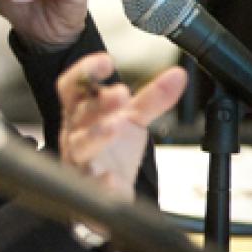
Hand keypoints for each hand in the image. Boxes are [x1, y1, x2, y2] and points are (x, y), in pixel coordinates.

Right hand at [56, 53, 186, 201]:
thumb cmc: (112, 151)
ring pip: (79, 146)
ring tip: (114, 127)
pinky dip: (100, 182)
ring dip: (96, 135)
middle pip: (78, 113)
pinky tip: (111, 178)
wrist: (110, 189)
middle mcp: (75, 133)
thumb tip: (178, 74)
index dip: (84, 72)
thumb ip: (153, 97)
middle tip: (121, 93)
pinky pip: (89, 185)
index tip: (106, 62)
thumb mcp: (133, 120)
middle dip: (98, 103)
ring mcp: (79, 160)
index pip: (73, 86)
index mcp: (81, 112)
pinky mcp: (88, 187)